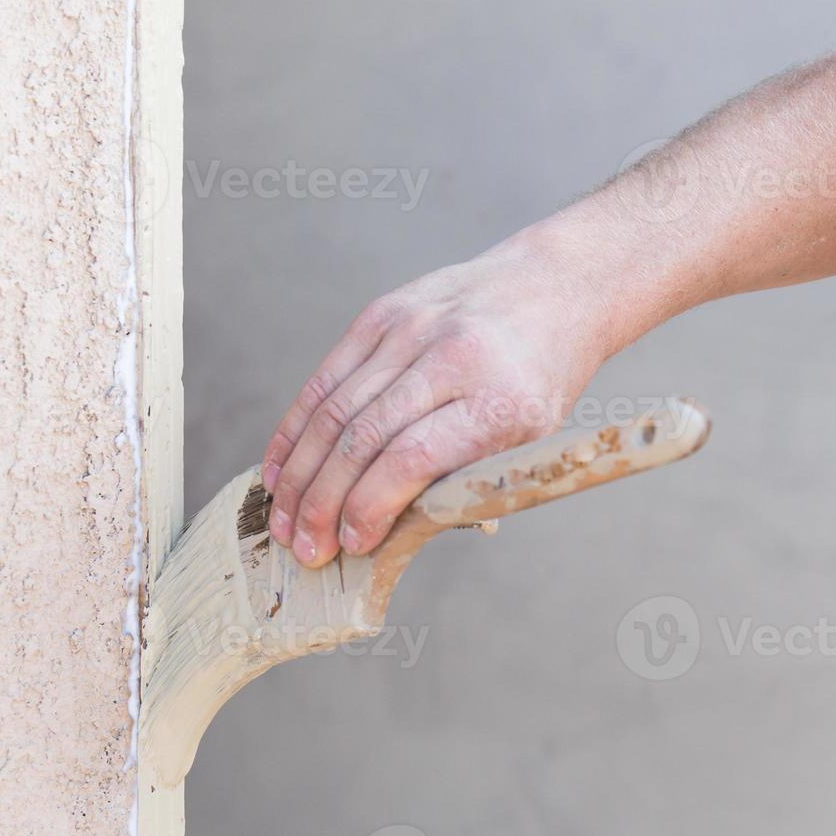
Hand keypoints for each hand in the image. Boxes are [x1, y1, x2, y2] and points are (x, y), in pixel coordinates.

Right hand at [261, 235, 607, 567]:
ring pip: (333, 410)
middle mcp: (449, 355)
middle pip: (364, 437)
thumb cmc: (543, 378)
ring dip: (300, 476)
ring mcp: (409, 328)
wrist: (555, 286)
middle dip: (324, 503)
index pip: (413, 457)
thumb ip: (468, 476)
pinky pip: (325, 379)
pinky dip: (295, 430)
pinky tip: (281, 471)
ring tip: (284, 523)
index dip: (371, 507)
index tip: (352, 545)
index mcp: (497, 395)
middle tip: (305, 549)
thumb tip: (392, 532)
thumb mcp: (532, 436)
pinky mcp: (381, 315)